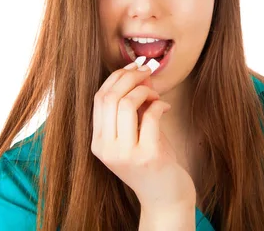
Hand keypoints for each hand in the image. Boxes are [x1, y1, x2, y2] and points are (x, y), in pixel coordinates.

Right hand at [91, 62, 195, 211]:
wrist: (164, 196)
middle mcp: (106, 149)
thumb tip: (137, 72)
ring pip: (127, 103)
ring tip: (156, 95)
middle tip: (147, 72)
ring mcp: (125, 154)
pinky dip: (159, 104)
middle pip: (110, 97)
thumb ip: (132, 107)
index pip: (99, 98)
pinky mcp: (147, 156)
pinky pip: (150, 115)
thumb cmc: (151, 161)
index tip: (132, 67)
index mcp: (98, 142)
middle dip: (130, 77)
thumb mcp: (135, 133)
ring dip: (145, 90)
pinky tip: (166, 107)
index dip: (116, 77)